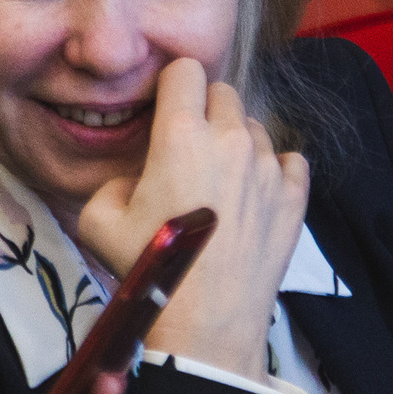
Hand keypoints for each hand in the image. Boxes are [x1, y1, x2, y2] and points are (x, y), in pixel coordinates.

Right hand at [75, 59, 309, 383]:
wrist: (206, 324)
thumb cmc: (149, 268)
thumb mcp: (98, 220)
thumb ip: (113, 181)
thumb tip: (137, 179)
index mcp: (182, 134)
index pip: (185, 69)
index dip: (171, 84)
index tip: (164, 108)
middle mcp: (231, 140)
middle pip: (224, 92)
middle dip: (205, 109)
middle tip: (188, 147)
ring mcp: (268, 168)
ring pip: (255, 128)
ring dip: (237, 142)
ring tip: (219, 180)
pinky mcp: (294, 198)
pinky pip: (291, 162)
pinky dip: (274, 170)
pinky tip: (255, 193)